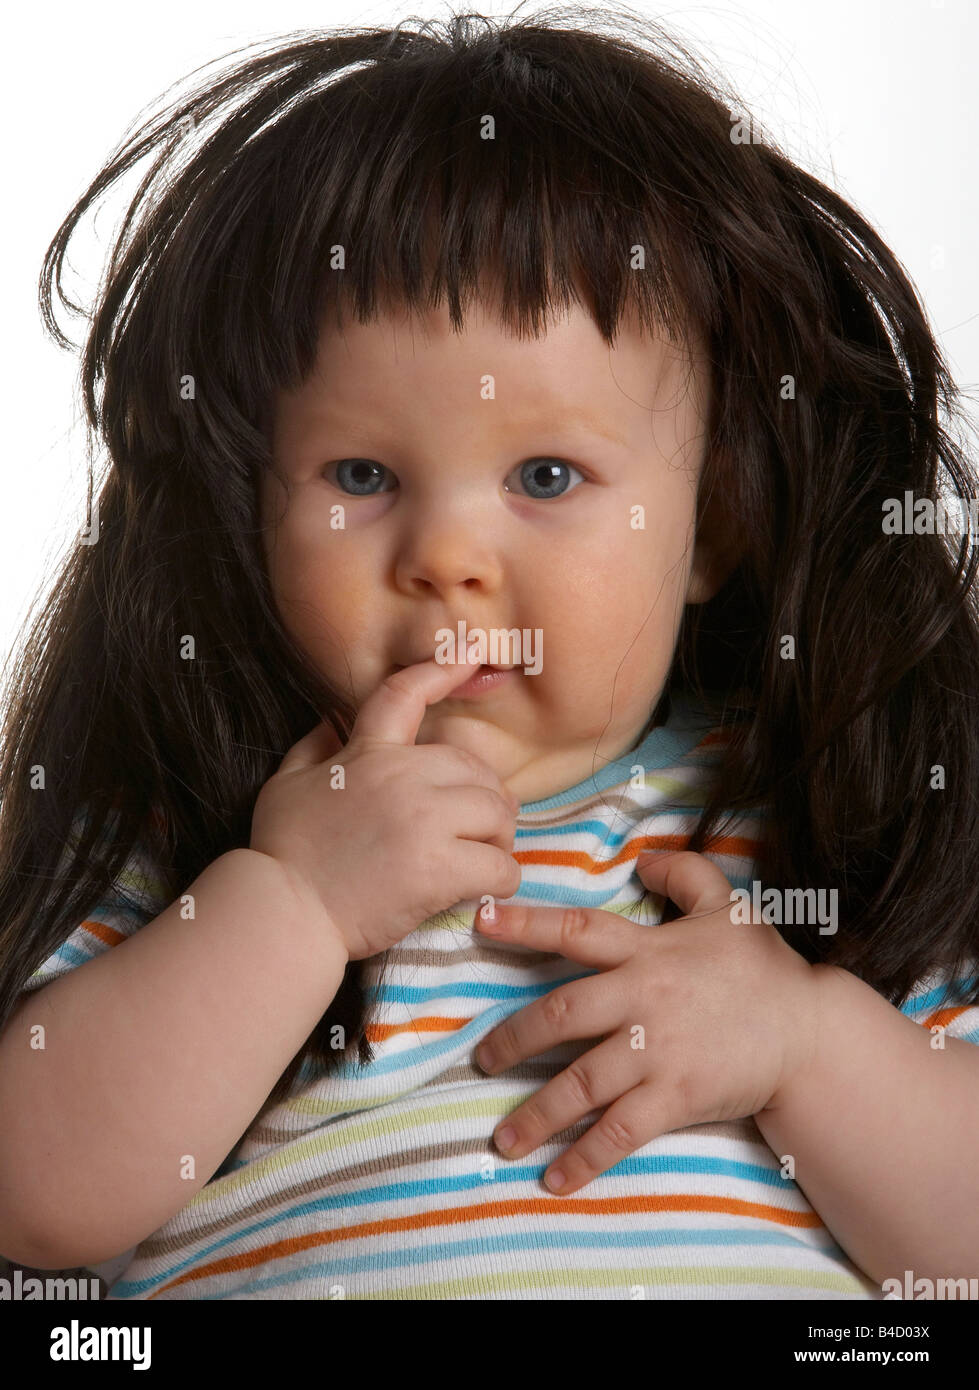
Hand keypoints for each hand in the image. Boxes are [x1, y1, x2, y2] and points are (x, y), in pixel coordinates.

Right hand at [250, 654, 520, 960]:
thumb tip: (331, 716)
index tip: (472, 654)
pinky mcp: (439, 868)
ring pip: (497, 811)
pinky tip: (485, 886)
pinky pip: (501, 864)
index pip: (406, 695)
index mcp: (367, 754)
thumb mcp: (286, 784)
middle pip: (475, 768)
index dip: (443, 669)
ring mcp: (423, 821)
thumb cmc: (283, 851)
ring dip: (498, 835)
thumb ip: (313, 746)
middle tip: (477, 827)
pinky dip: (502, 877)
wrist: (285, 914)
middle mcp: (402, 778)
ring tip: (482, 855)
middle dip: (484, 796)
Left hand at [472, 850, 821, 1194]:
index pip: (576, 930)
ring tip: (502, 1138)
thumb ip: (684, 874)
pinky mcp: (678, 1097)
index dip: (526, 924)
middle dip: (514, 1038)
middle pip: (563, 1013)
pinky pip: (621, 1131)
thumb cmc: (764, 969)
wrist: (812, 1033)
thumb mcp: (728, 906)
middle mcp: (644, 999)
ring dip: (537, 1112)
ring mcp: (659, 1051)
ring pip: (582, 1081)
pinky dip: (585, 1156)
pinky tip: (555, 1178)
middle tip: (481, 1060)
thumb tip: (642, 858)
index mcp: (648, 951)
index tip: (481, 922)